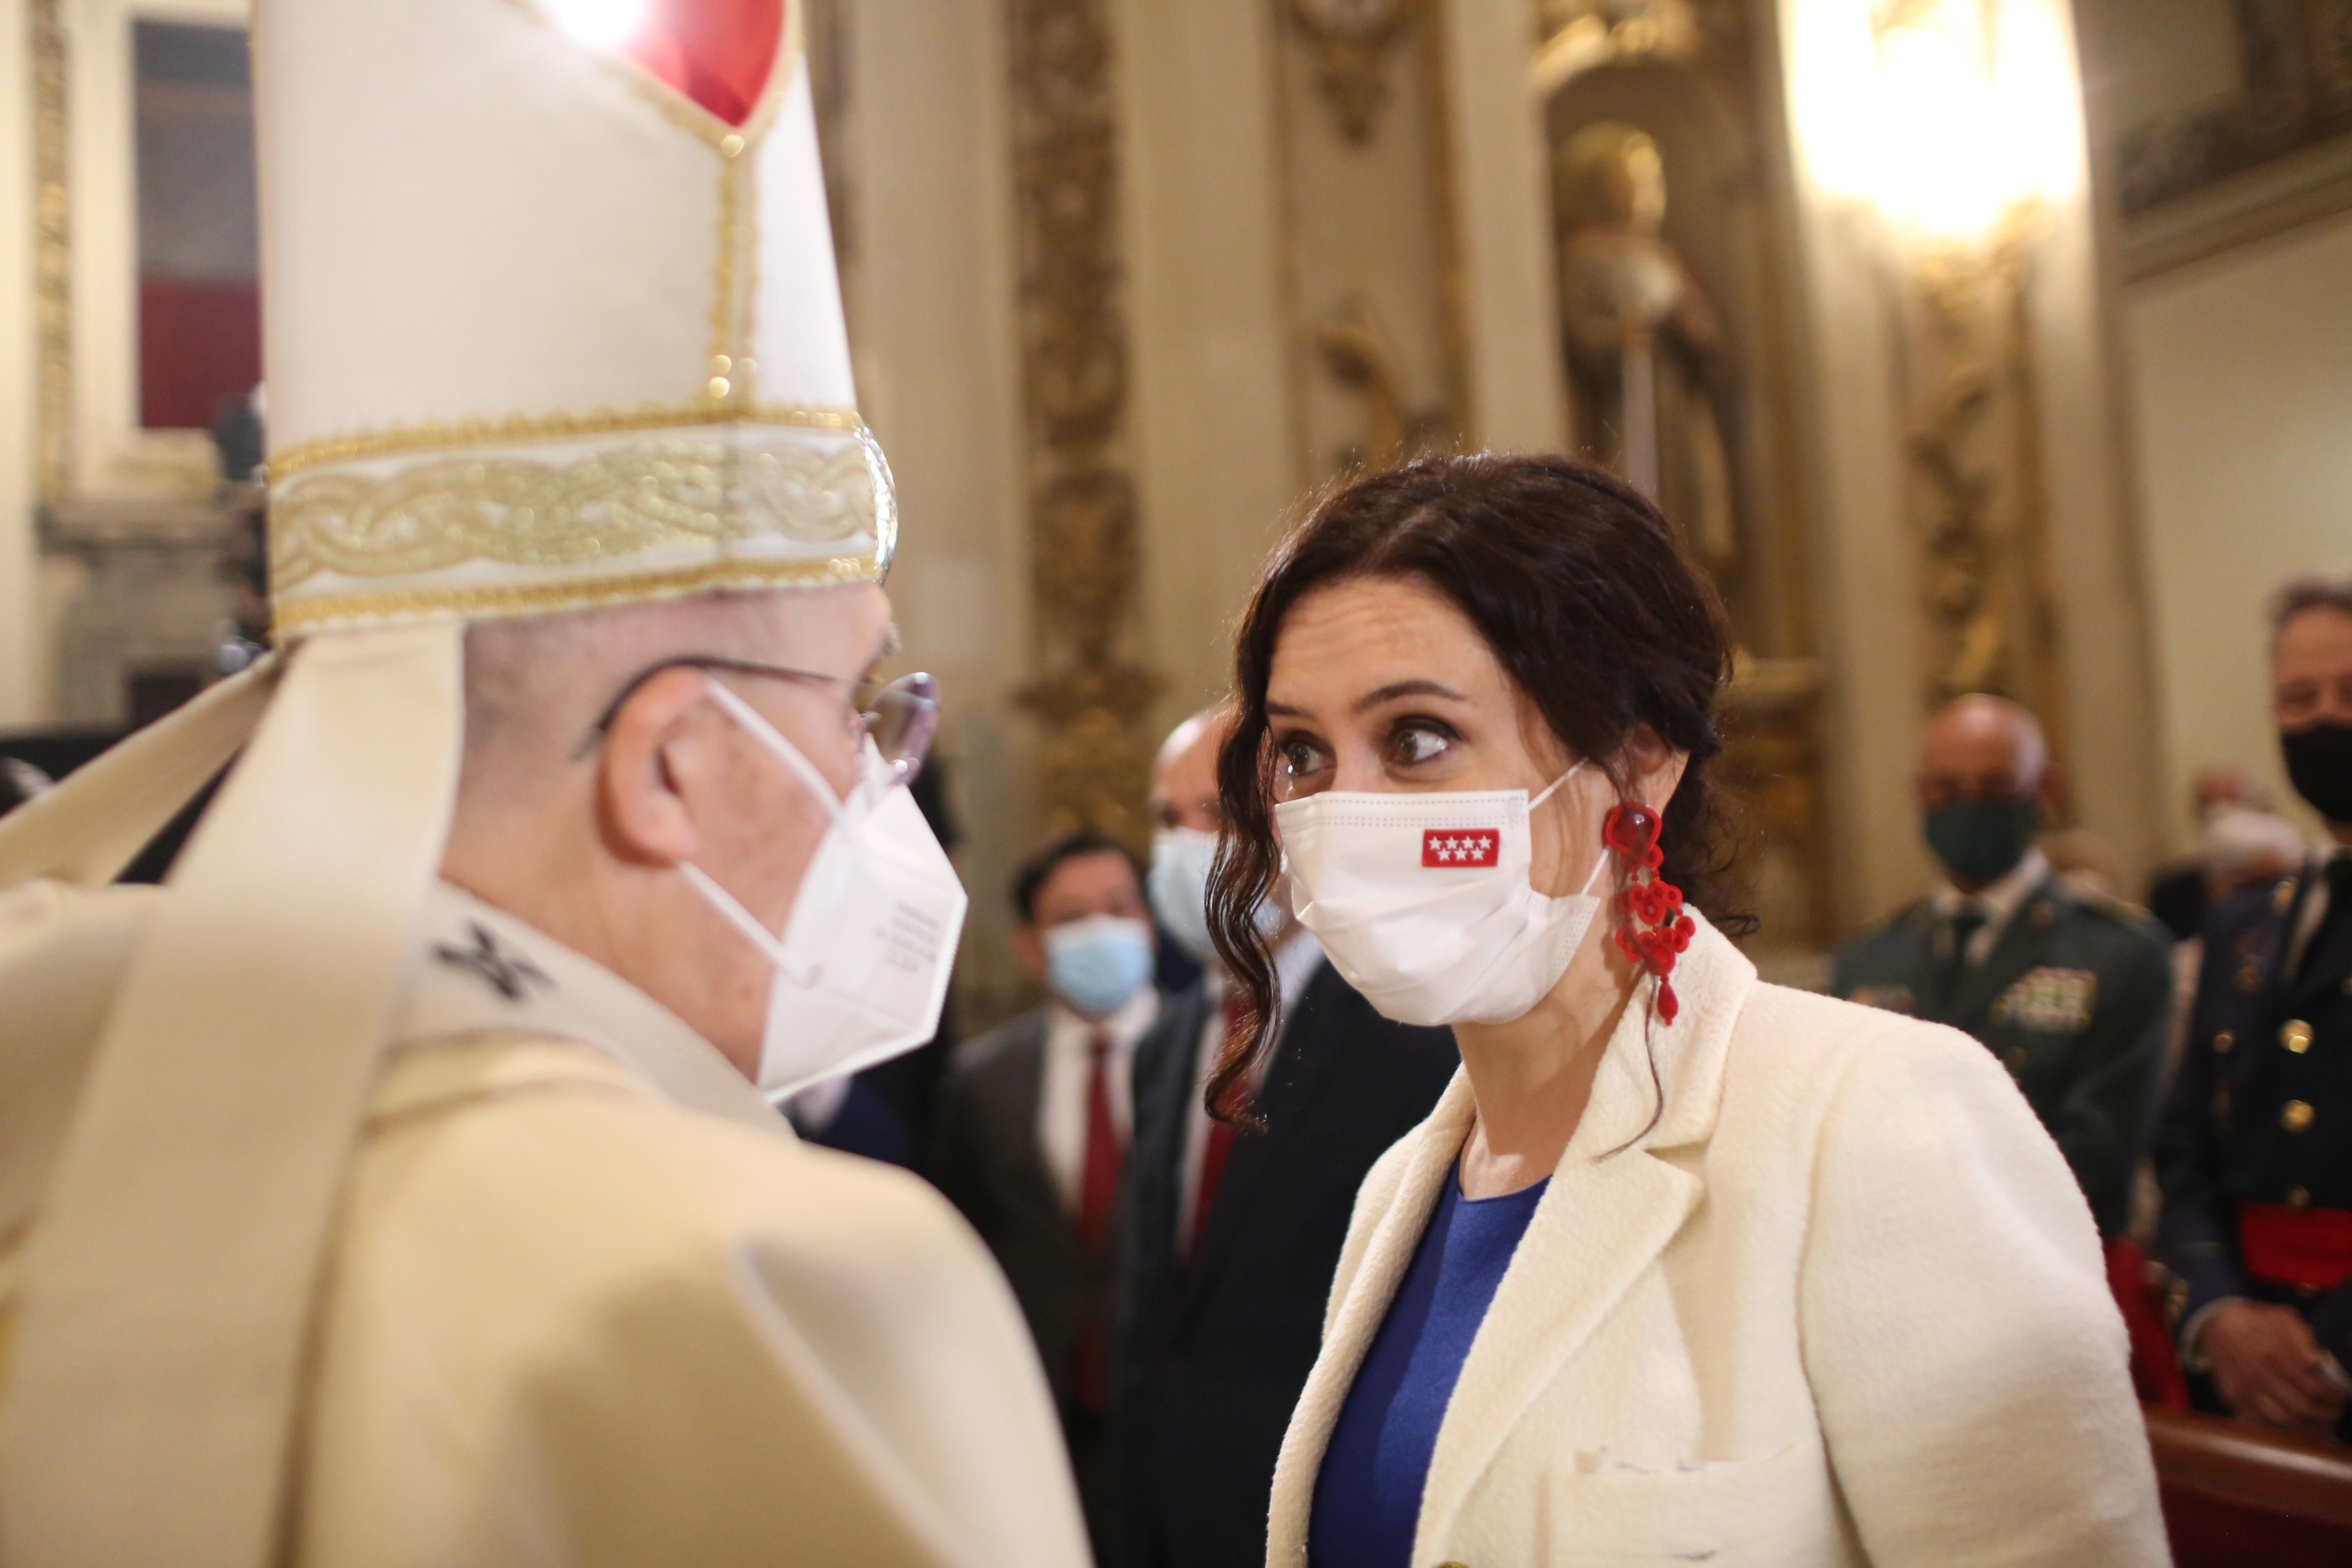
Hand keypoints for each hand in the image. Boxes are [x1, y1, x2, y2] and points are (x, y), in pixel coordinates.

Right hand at [2204, 1301, 2347, 1435]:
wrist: (2216, 1324)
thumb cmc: (2257, 1320)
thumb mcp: (2283, 1317)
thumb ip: (2303, 1337)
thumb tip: (2317, 1362)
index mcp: (2275, 1355)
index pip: (2314, 1388)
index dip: (2334, 1397)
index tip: (2343, 1397)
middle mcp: (2260, 1376)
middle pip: (2301, 1409)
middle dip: (2326, 1415)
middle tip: (2337, 1414)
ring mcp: (2245, 1390)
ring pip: (2282, 1421)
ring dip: (2307, 1428)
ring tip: (2322, 1426)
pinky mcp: (2233, 1398)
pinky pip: (2260, 1423)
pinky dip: (2280, 1430)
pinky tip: (2296, 1427)